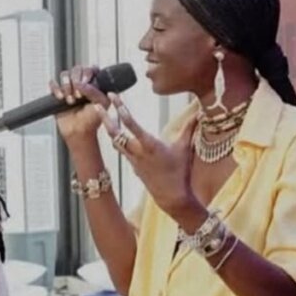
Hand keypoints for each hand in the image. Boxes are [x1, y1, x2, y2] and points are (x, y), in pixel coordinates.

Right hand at [53, 65, 107, 145]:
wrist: (79, 131)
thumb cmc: (92, 119)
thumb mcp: (101, 104)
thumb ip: (94, 91)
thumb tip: (80, 83)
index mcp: (94, 84)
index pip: (91, 68)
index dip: (87, 73)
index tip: (86, 82)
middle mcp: (81, 83)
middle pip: (76, 69)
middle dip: (76, 80)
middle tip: (79, 95)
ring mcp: (69, 87)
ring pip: (64, 74)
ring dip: (67, 85)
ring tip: (71, 100)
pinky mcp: (57, 92)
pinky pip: (53, 83)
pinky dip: (56, 89)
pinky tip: (61, 98)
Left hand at [98, 96, 199, 218]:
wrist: (172, 197)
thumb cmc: (180, 173)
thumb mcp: (185, 148)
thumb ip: (189, 129)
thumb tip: (200, 113)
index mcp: (149, 145)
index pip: (132, 124)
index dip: (122, 110)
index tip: (114, 97)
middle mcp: (137, 152)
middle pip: (115, 133)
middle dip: (105, 118)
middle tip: (96, 104)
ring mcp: (133, 161)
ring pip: (116, 142)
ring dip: (110, 128)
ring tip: (105, 115)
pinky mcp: (133, 167)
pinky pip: (122, 151)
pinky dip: (118, 140)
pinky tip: (118, 134)